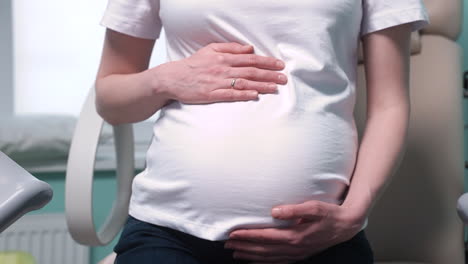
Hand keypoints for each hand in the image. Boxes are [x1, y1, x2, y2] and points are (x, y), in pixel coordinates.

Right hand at [151, 42, 287, 103]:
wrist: (173, 78)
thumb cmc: (193, 64)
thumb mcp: (210, 49)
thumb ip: (230, 48)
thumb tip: (249, 49)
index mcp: (224, 57)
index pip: (250, 59)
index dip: (267, 62)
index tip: (280, 65)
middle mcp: (222, 69)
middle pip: (250, 71)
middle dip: (269, 74)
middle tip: (284, 78)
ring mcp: (217, 82)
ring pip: (243, 83)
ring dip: (261, 85)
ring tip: (275, 87)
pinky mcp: (211, 94)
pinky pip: (230, 94)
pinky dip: (243, 94)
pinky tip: (254, 95)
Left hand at [224, 200, 364, 263]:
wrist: (346, 226)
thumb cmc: (330, 214)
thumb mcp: (314, 207)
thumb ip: (294, 209)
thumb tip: (275, 211)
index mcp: (295, 236)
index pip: (265, 237)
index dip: (247, 236)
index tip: (233, 234)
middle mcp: (294, 248)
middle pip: (263, 250)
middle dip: (244, 247)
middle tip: (227, 245)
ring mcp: (297, 254)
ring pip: (268, 258)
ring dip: (250, 256)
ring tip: (235, 253)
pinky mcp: (300, 255)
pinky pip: (278, 262)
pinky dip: (264, 263)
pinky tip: (255, 262)